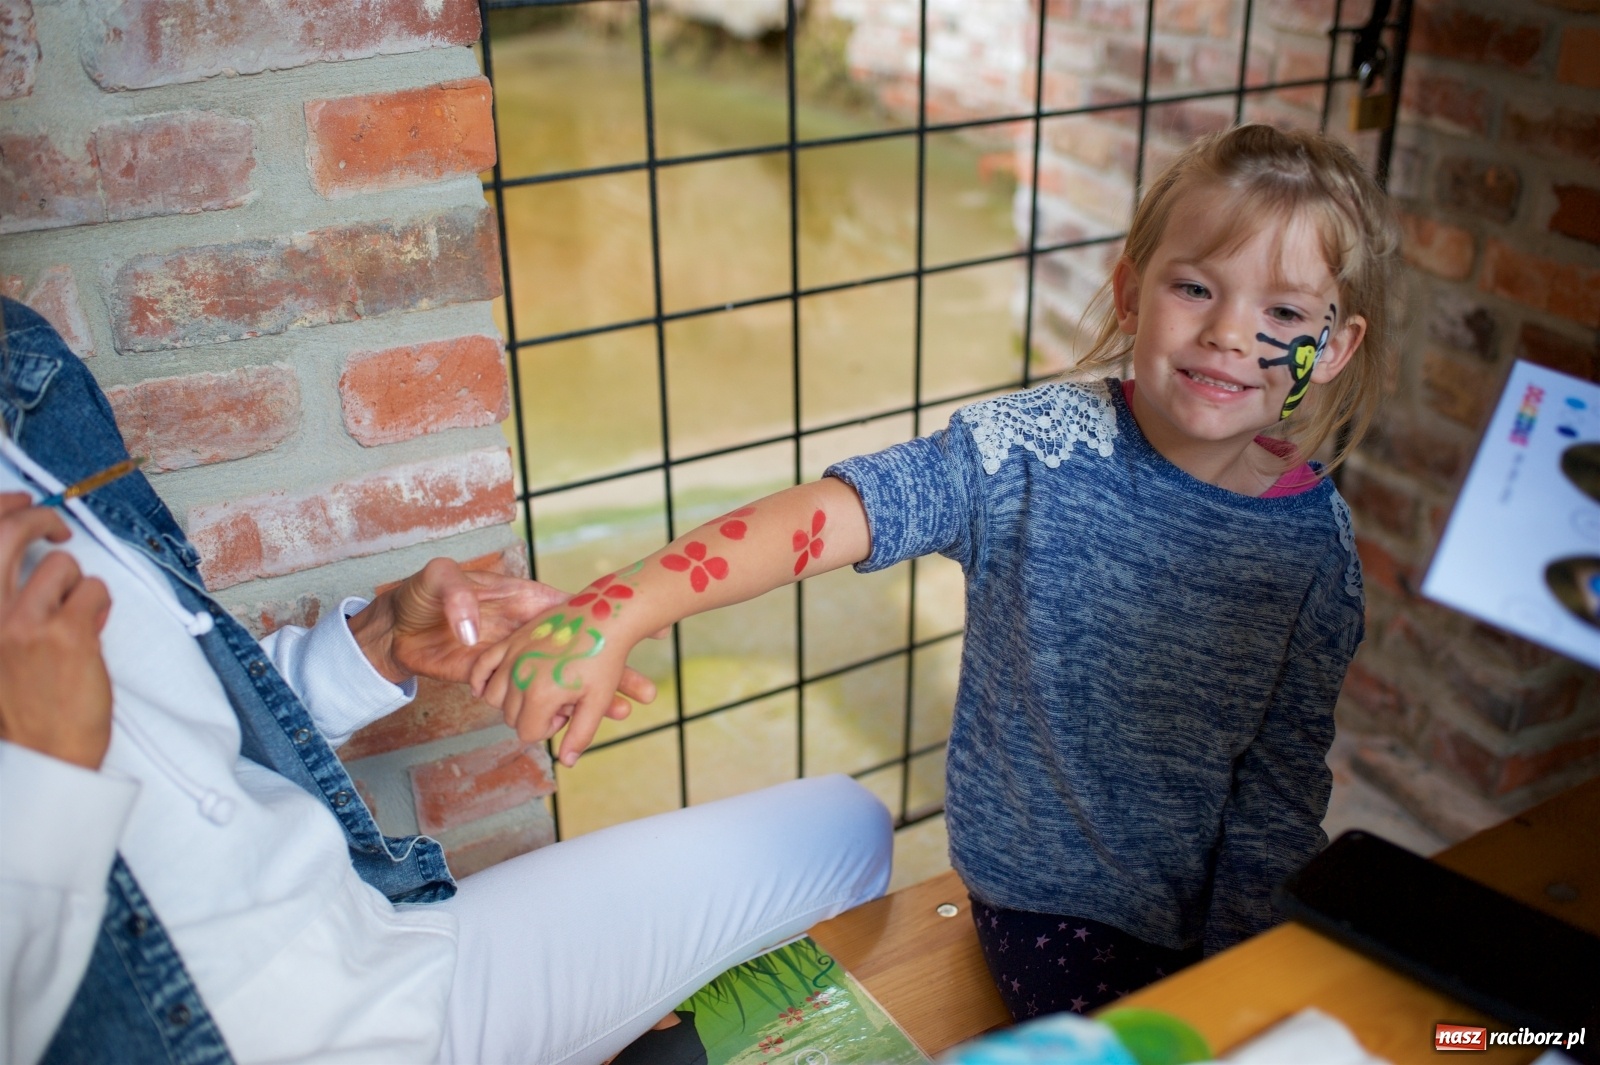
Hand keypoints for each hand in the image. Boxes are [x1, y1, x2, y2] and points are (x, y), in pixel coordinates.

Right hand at [0, 493, 112, 769]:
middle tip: (57, 525)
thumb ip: (4, 610)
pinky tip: (93, 625)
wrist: (42, 756)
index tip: (18, 504)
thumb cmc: (20, 710)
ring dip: (77, 581)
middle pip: (7, 534)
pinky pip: (94, 589)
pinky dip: (99, 602)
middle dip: (37, 517)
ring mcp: (23, 623)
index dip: (0, 511)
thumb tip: (30, 565)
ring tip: (77, 611)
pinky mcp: (67, 633)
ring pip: (61, 564)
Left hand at [350, 557, 655, 705]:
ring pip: (564, 680)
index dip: (604, 621)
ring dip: (594, 697)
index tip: (636, 632)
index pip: (571, 611)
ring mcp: (518, 659)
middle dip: (613, 670)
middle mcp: (528, 632)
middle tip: (644, 690)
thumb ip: (458, 598)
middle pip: (578, 651)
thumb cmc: (419, 593)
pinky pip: (536, 701)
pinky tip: (579, 726)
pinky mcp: (502, 682)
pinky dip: (560, 713)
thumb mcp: (438, 579)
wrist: (394, 625)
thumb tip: (476, 634)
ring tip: (628, 710)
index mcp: (521, 600)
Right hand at [469, 603, 639, 765]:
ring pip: (494, 696)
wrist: (606, 613)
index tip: (568, 711)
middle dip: (533, 715)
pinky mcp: (511, 640)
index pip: (528, 732)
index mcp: (541, 694)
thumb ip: (580, 735)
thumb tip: (566, 762)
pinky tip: (488, 688)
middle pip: (510, 717)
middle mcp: (520, 676)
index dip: (549, 728)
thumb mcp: (597, 700)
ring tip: (538, 689)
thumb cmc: (605, 658)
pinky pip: (483, 666)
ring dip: (510, 700)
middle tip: (559, 700)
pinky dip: (482, 679)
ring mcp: (513, 656)